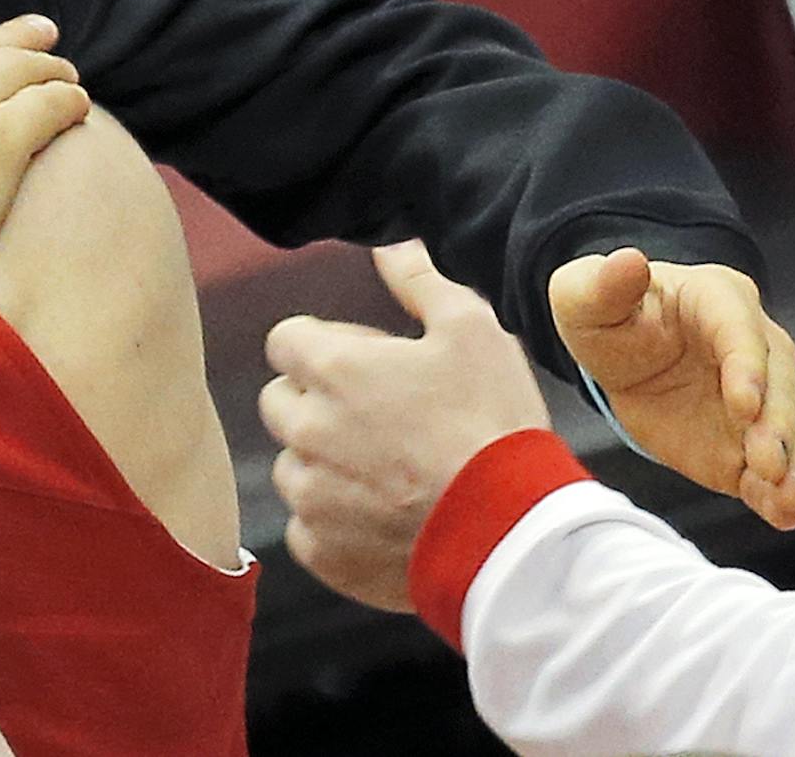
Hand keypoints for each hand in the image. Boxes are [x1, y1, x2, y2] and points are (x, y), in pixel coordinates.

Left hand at [259, 241, 550, 612]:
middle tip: (381, 418)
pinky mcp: (320, 549)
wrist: (514, 532)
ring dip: (324, 463)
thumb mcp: (473, 332)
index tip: (367, 364)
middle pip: (280, 401)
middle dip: (317, 402)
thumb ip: (420, 282)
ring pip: (292, 466)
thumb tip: (388, 245)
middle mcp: (305, 429)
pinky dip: (334, 522)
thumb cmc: (496, 424)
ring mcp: (308, 494)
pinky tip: (385, 517)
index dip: (325, 345)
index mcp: (333, 369)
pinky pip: (306, 526)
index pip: (286, 339)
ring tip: (390, 473)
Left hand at [550, 250, 794, 529]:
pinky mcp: (744, 440)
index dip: (745, 365)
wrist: (617, 352)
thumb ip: (604, 283)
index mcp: (718, 300)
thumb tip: (628, 260)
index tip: (741, 400)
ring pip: (781, 429)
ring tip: (782, 495)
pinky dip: (777, 491)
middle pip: (774, 384)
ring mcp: (755, 397)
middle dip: (772, 423)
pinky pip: (767, 466)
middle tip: (765, 459)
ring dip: (785, 463)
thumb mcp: (585, 295)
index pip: (740, 331)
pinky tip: (781, 513)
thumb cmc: (606, 312)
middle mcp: (753, 347)